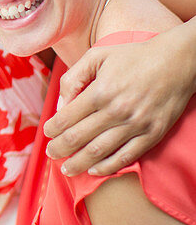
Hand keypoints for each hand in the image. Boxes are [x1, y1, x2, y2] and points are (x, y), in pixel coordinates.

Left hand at [45, 31, 194, 175]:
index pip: (67, 118)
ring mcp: (136, 125)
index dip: (52, 129)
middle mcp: (116, 111)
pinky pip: (126, 157)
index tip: (47, 133)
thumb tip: (60, 104)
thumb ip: (74, 77)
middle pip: (79, 138)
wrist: (177, 61)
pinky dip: (108, 166)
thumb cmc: (133, 57)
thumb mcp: (98, 55)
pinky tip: (94, 170)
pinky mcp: (152, 134)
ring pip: (99, 152)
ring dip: (79, 163)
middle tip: (51, 154)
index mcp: (100, 91)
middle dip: (60, 149)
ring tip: (67, 169)